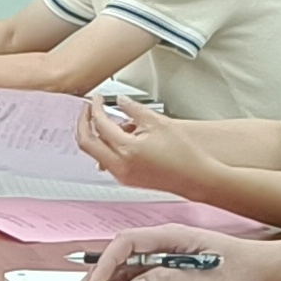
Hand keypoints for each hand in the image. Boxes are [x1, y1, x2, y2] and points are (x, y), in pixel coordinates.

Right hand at [75, 222, 265, 280]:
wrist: (257, 269)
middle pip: (121, 254)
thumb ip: (169, 279)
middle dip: (98, 272)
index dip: (109, 260)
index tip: (97, 279)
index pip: (129, 242)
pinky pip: (138, 274)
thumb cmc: (238, 266)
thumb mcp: (206, 276)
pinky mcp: (166, 268)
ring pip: (126, 265)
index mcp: (171, 235)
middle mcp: (163, 242)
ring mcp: (163, 255)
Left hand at [77, 97, 195, 192]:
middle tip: (88, 110)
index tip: (98, 100)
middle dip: (83, 123)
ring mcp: (122, 175)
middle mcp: (120, 165)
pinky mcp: (127, 180)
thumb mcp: (159, 123)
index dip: (96, 108)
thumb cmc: (185, 155)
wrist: (197, 178)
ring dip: (95, 136)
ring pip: (95, 153)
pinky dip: (106, 147)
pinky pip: (106, 161)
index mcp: (127, 150)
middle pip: (86, 142)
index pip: (100, 124)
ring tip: (107, 121)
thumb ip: (135, 110)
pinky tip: (118, 137)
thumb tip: (121, 101)